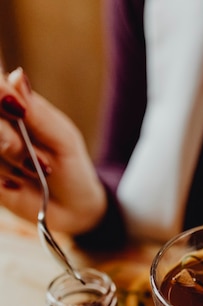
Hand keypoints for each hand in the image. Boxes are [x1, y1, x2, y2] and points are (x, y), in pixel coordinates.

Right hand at [0, 68, 105, 233]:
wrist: (71, 208)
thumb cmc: (71, 166)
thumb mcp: (62, 139)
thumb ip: (36, 113)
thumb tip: (18, 76)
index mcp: (15, 102)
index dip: (0, 95)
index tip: (18, 110)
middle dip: (10, 142)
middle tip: (39, 161)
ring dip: (12, 165)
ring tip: (33, 172)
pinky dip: (4, 181)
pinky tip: (17, 185)